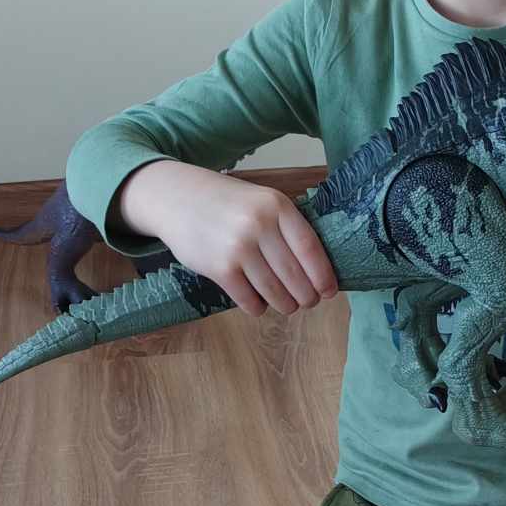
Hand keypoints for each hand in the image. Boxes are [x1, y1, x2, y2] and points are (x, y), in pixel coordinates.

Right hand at [123, 164, 338, 318]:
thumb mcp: (262, 202)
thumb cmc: (227, 204)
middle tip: (307, 302)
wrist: (176, 198)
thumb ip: (287, 228)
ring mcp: (238, 248)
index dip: (323, 277)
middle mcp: (259, 225)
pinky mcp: (219, 268)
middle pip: (296, 277)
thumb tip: (318, 271)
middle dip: (306, 297)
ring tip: (286, 304)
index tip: (329, 292)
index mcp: (277, 206)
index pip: (311, 250)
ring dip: (285, 305)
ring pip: (276, 293)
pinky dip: (258, 307)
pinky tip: (258, 302)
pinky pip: (250, 301)